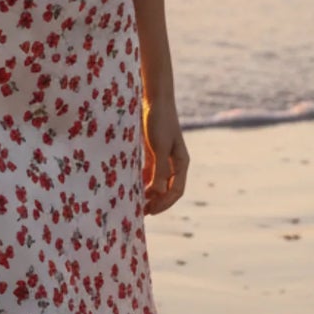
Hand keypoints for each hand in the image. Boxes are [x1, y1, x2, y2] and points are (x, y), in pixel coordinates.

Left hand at [143, 99, 188, 214]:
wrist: (154, 100)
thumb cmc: (159, 122)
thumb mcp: (160, 146)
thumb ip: (160, 169)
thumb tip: (159, 191)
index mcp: (181, 163)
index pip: (176, 191)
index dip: (164, 203)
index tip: (150, 211)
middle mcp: (175, 163)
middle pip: (168, 190)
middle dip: (157, 202)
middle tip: (141, 213)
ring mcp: (164, 158)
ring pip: (158, 183)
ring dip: (149, 194)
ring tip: (135, 203)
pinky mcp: (153, 152)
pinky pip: (149, 173)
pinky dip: (143, 181)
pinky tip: (132, 187)